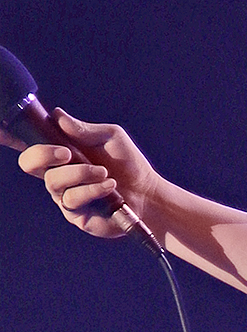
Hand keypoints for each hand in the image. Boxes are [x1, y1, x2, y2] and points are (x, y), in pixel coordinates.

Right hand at [17, 110, 160, 240]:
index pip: (30, 145)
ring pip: (54, 182)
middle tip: (67, 152)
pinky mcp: (76, 216)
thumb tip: (57, 116)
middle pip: (28, 163)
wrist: (148, 194)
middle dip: (43, 154)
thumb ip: (84, 129)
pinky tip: (109, 186)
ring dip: (80, 174)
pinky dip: (91, 189)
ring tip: (104, 173)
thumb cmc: (128, 164)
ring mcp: (64, 197)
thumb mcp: (110, 137)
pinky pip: (72, 200)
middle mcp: (57, 175)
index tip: (13, 129)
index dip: (13, 137)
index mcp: (60, 154)